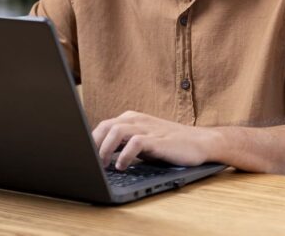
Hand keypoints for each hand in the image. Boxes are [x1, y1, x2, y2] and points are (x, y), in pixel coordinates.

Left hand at [91, 110, 218, 170]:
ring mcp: (147, 128)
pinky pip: (135, 142)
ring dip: (105, 148)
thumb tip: (100, 156)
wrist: (200, 142)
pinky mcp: (157, 139)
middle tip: (90, 162)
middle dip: (94, 144)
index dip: (91, 141)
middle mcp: (137, 120)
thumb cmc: (170, 144)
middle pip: (105, 126)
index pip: (103, 126)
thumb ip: (123, 144)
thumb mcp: (143, 142)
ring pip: (116, 130)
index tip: (84, 156)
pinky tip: (121, 165)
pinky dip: (124, 154)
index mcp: (131, 119)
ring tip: (102, 165)